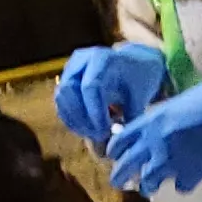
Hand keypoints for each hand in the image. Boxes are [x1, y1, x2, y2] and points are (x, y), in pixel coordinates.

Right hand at [55, 43, 172, 153]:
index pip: (90, 87)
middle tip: (99, 136)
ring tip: (94, 135)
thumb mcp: (139, 96)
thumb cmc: (139, 81)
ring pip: (62, 98)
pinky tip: (86, 131)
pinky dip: (71, 119)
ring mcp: (70, 69)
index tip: (105, 132)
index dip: (95, 112)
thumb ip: (129, 117)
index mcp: (102, 58)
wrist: (133, 65)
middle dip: (83, 118)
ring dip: (75, 121)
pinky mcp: (65, 79)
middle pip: (69, 91)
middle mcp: (81, 60)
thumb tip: (117, 143)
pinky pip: (61, 103)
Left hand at [105, 67, 201, 195]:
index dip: (116, 152)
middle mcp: (155, 142)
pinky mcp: (194, 173)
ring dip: (149, 185)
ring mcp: (173, 160)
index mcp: (151, 120)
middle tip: (122, 182)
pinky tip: (190, 180)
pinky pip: (181, 188)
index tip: (117, 157)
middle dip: (120, 177)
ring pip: (147, 183)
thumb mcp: (179, 103)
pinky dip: (184, 186)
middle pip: (125, 167)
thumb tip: (159, 133)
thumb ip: (163, 121)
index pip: (119, 141)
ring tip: (153, 187)